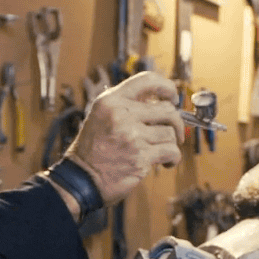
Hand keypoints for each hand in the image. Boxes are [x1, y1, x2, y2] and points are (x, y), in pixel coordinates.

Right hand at [64, 71, 183, 205]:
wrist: (82, 178)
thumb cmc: (93, 148)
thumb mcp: (101, 115)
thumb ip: (126, 105)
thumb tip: (161, 102)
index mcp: (111, 100)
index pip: (147, 80)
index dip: (167, 87)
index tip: (172, 98)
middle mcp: (121, 115)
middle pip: (167, 110)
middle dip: (176, 122)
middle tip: (174, 131)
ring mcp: (132, 136)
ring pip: (170, 132)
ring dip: (171, 142)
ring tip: (163, 150)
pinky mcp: (141, 157)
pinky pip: (171, 152)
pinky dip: (174, 158)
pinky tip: (166, 162)